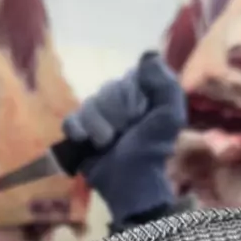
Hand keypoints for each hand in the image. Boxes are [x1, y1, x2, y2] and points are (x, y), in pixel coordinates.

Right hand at [63, 54, 186, 226]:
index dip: (129, 96)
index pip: (126, 78)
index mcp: (141, 95)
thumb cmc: (152, 150)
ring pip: (88, 104)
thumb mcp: (169, 115)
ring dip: (98, 126)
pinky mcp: (80, 134)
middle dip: (114, 114)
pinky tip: (85, 141)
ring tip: (107, 144)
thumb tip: (147, 56)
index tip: (139, 115)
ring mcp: (98, 118)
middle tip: (124, 134)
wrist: (129, 184)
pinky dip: (77, 130)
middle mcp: (118, 102)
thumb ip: (164, 83)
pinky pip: (71, 119)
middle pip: (105, 91)